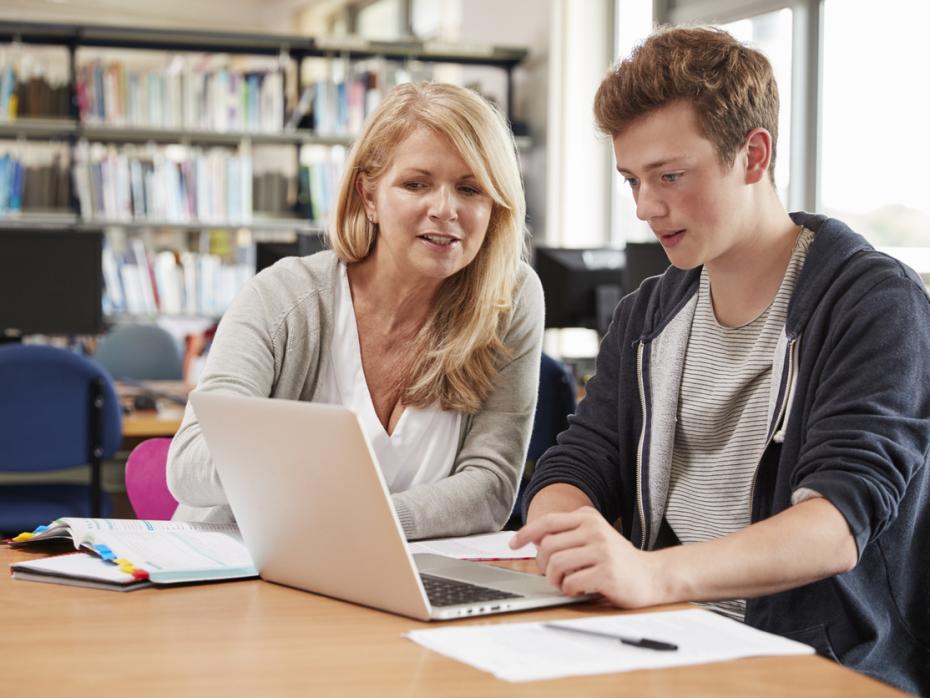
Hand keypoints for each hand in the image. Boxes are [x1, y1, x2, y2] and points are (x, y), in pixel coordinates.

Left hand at [511, 506, 665, 607]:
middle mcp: (594, 530)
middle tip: (553, 574)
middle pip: (548, 546)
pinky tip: (579, 589)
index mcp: (588, 517)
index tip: (513, 544)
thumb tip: (534, 539)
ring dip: (555, 579)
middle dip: (543, 565)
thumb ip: (568, 534)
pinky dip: (569, 590)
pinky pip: (571, 582)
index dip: (526, 533)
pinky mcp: (607, 573)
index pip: (548, 522)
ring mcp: (602, 550)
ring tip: (565, 583)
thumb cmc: (616, 559)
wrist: (652, 576)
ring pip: (556, 564)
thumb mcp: (594, 536)